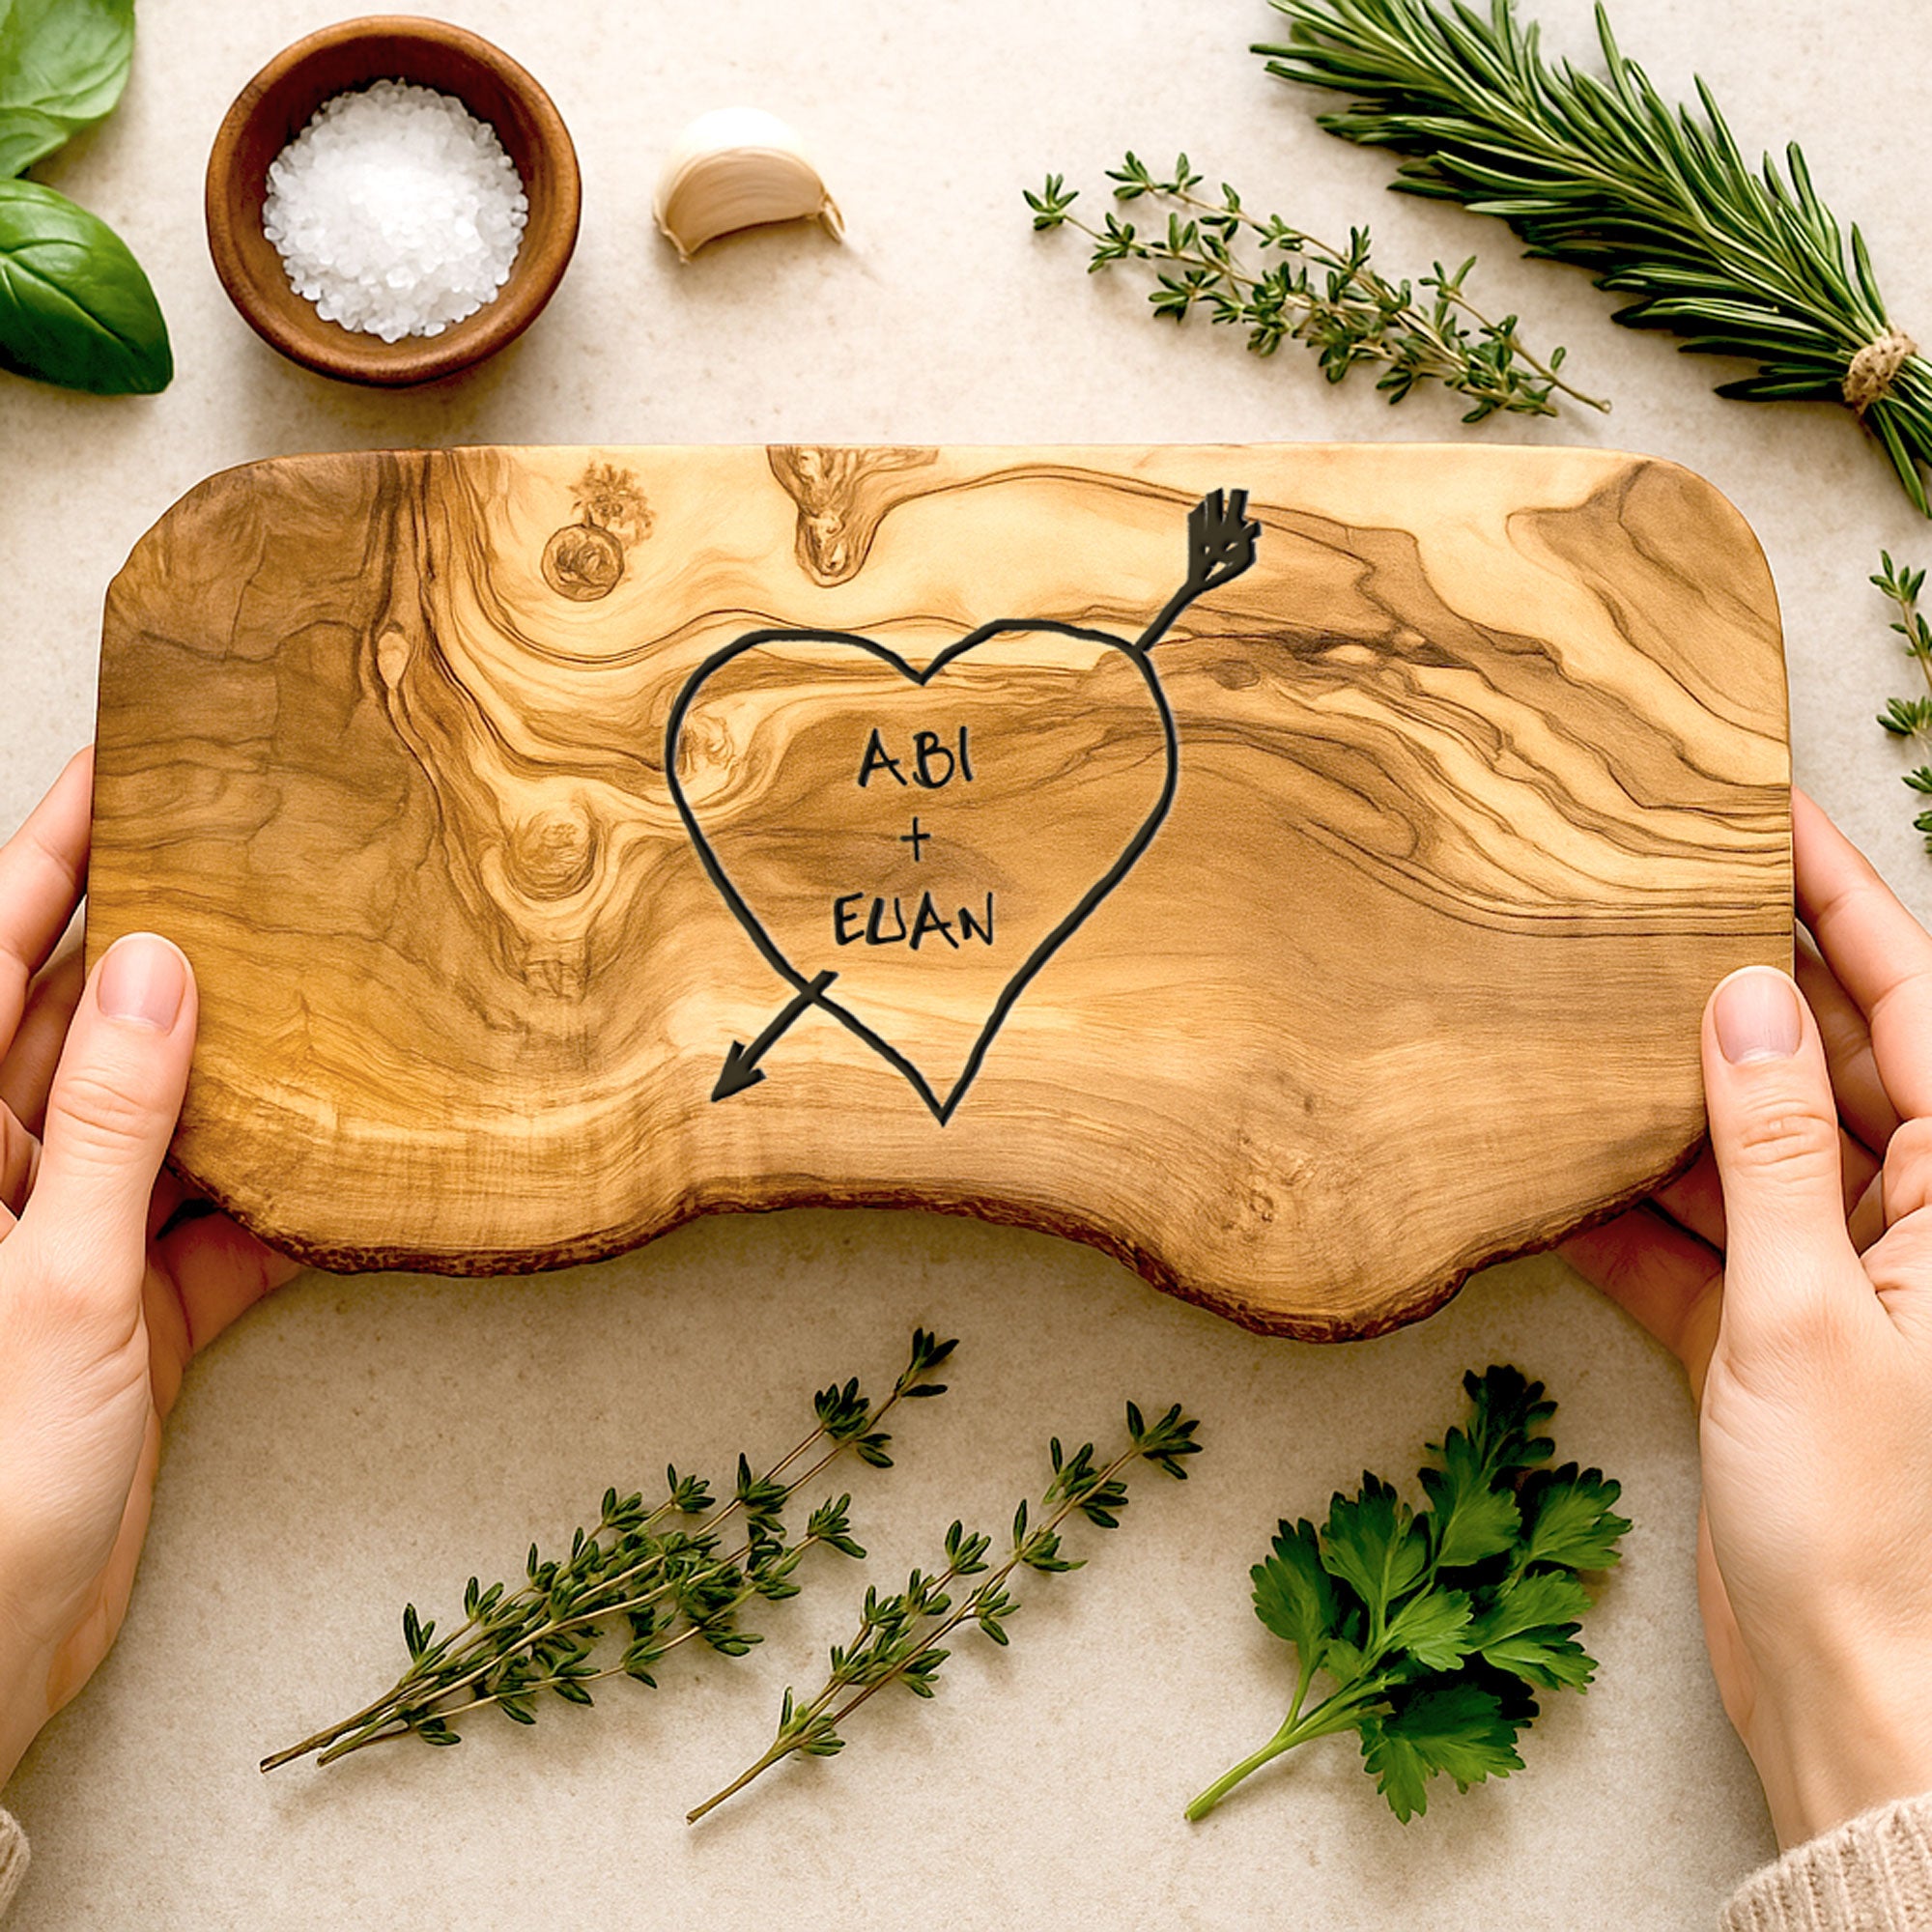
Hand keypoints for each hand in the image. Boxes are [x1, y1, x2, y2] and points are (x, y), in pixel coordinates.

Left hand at [0, 750, 299, 1788]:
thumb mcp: (49, 1280)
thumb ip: (105, 1118)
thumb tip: (154, 963)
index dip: (49, 855)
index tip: (124, 768)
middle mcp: (4, 1175)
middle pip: (85, 1019)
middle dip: (165, 930)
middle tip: (254, 849)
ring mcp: (72, 1240)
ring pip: (165, 1113)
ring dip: (242, 1059)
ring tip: (325, 972)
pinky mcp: (137, 1309)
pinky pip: (221, 1220)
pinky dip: (282, 1194)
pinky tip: (345, 1153)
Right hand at [1561, 789, 1931, 1849]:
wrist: (1849, 1694)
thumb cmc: (1870, 1525)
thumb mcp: (1808, 1316)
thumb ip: (1776, 1150)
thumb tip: (1744, 1000)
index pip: (1913, 1005)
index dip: (1843, 898)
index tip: (1767, 812)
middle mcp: (1908, 1223)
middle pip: (1822, 1060)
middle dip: (1735, 979)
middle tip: (1640, 895)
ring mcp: (1830, 1276)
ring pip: (1741, 1143)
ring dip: (1658, 1092)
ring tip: (1569, 1009)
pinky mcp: (1761, 1332)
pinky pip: (1684, 1234)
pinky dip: (1618, 1206)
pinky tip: (1545, 1163)